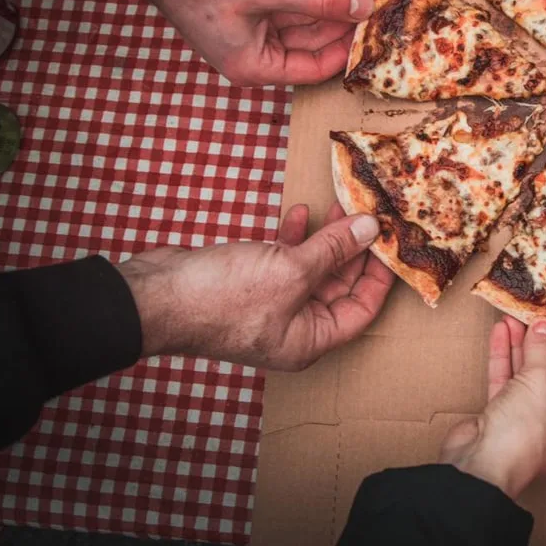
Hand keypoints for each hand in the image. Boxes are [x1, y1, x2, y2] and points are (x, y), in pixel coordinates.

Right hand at [119, 203, 393, 370]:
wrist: (154, 296)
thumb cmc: (221, 298)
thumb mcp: (290, 269)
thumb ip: (334, 249)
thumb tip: (371, 228)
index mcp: (310, 340)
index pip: (362, 308)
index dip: (380, 274)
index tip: (391, 240)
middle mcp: (294, 328)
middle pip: (339, 285)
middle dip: (353, 248)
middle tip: (368, 213)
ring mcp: (271, 306)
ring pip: (313, 269)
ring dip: (325, 238)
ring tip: (337, 205)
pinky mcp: (250, 284)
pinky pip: (284, 261)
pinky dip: (293, 238)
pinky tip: (297, 213)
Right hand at [136, 0, 373, 85]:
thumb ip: (319, 0)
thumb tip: (364, 6)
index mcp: (255, 66)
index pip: (315, 68)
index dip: (347, 47)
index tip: (373, 26)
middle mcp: (253, 55)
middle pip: (312, 44)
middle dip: (343, 18)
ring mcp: (249, 31)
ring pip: (303, 22)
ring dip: (329, 2)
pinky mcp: (248, 8)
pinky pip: (288, 7)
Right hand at [439, 317, 545, 497]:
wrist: (481, 464)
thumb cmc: (524, 432)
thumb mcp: (539, 383)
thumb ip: (541, 350)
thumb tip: (542, 325)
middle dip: (542, 344)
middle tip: (536, 317)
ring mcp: (526, 422)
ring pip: (526, 376)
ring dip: (519, 347)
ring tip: (513, 318)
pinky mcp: (500, 418)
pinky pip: (505, 382)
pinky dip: (503, 358)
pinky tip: (500, 332)